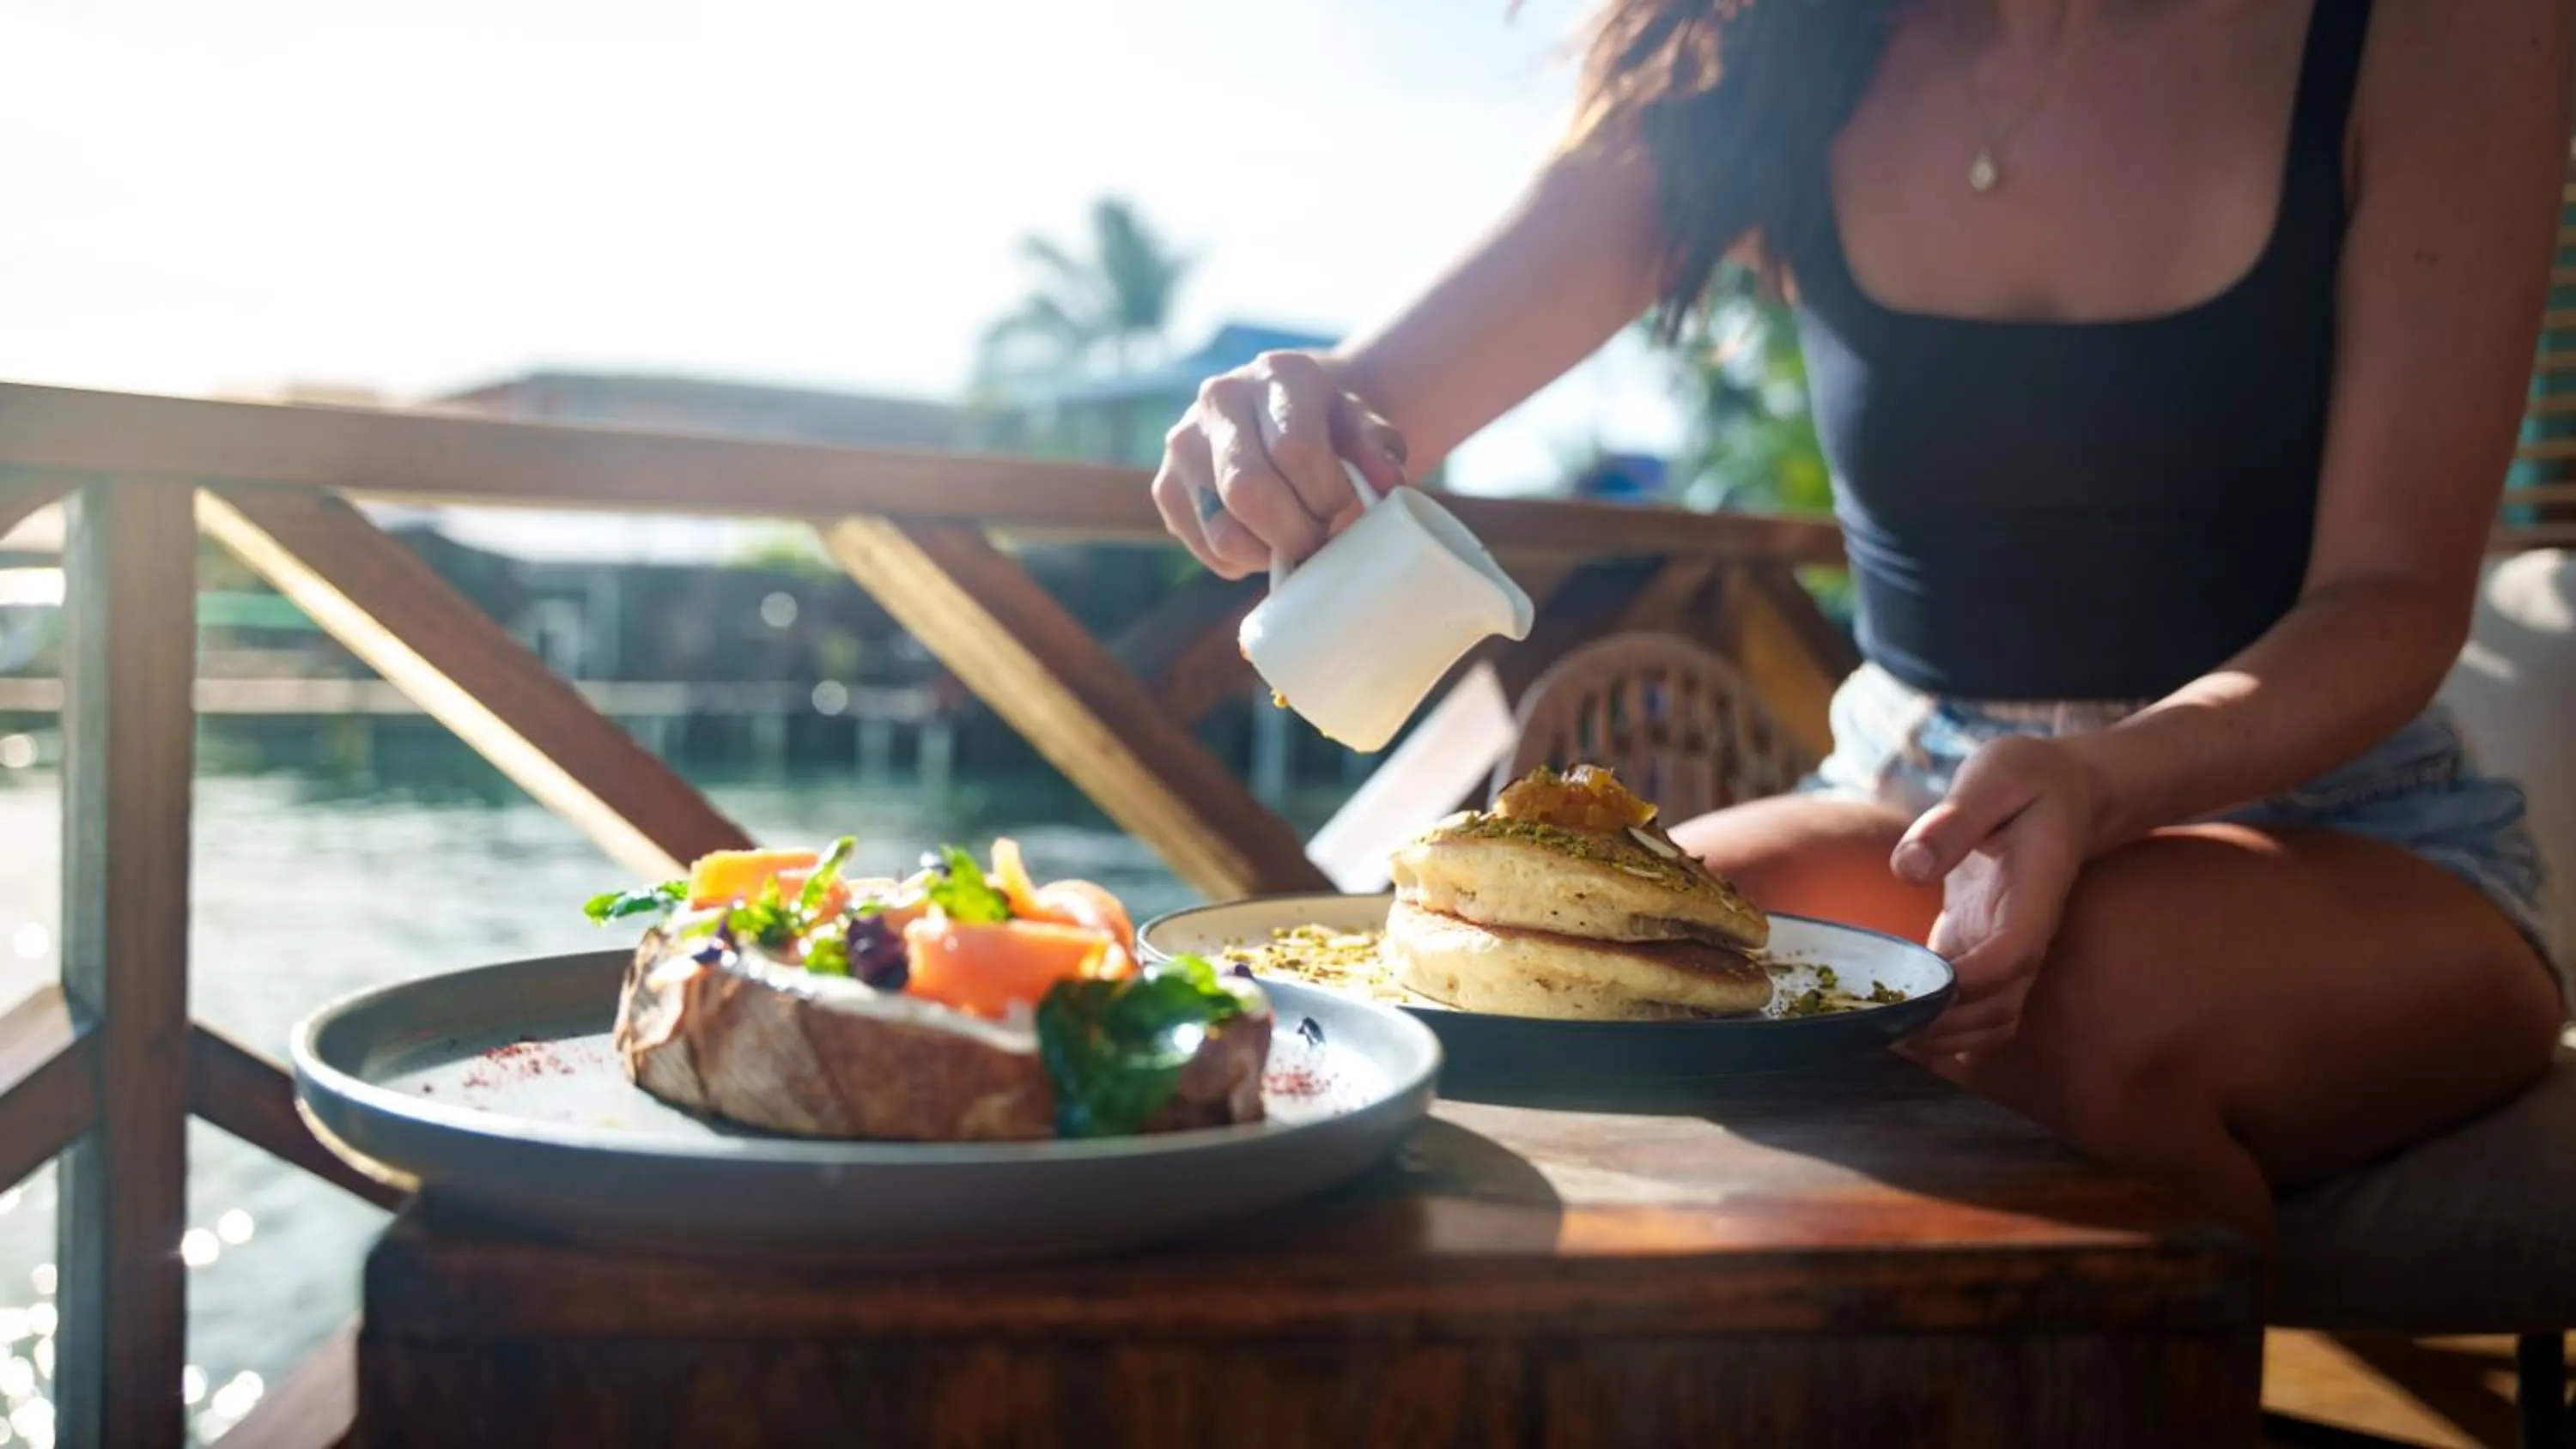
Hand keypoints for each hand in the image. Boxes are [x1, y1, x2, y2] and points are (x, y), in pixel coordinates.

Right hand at [1150, 351, 1408, 578]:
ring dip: (1269, 554)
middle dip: (1296, 534)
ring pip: (1223, 531)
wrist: (1285, 414)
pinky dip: (1244, 561)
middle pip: (1248, 491)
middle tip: (1320, 539)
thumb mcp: (1366, 428)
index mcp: (1277, 374)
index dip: (1326, 495)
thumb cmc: (1332, 427)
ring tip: (1295, 539)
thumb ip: (1379, 450)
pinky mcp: (1165, 487)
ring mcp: (1183, 443)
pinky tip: (1265, 538)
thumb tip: (1386, 483)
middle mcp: (1220, 399)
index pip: (1294, 449)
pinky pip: (1206, 549)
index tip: (1345, 508)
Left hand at [1889, 735, 2100, 1057]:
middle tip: (1881, 1025)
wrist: (2065, 791)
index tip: (1921, 987)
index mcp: (2033, 893)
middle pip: (1999, 1006)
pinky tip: (1887, 1023)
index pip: (2013, 954)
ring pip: (1988, 1019)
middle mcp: (2024, 933)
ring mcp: (2004, 948)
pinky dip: (1935, 1023)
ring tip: (1879, 1032)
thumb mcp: (1993, 778)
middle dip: (1947, 1025)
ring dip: (1942, 1037)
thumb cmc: (2028, 779)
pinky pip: (1967, 1005)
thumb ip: (1954, 821)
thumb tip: (1908, 868)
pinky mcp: (1979, 948)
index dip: (1972, 980)